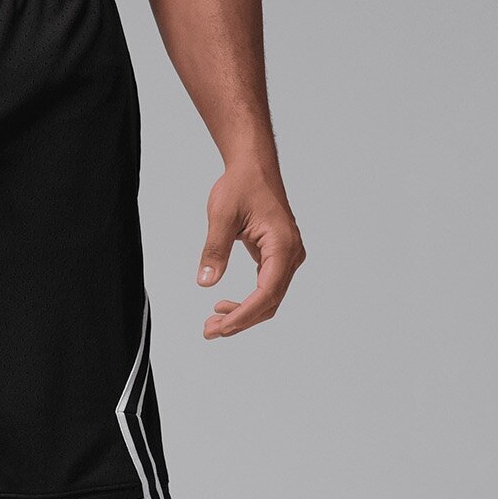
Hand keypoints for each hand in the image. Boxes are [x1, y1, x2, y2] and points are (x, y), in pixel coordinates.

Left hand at [197, 161, 305, 338]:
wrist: (254, 167)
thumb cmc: (241, 185)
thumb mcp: (222, 216)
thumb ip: (215, 250)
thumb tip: (206, 283)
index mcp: (282, 245)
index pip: (267, 292)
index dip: (244, 314)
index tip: (221, 327)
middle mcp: (291, 254)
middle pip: (269, 302)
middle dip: (240, 321)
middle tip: (208, 331)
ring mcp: (287, 257)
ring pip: (268, 299)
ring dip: (242, 314)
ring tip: (212, 321)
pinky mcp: (277, 258)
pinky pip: (265, 288)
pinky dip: (246, 302)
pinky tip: (223, 306)